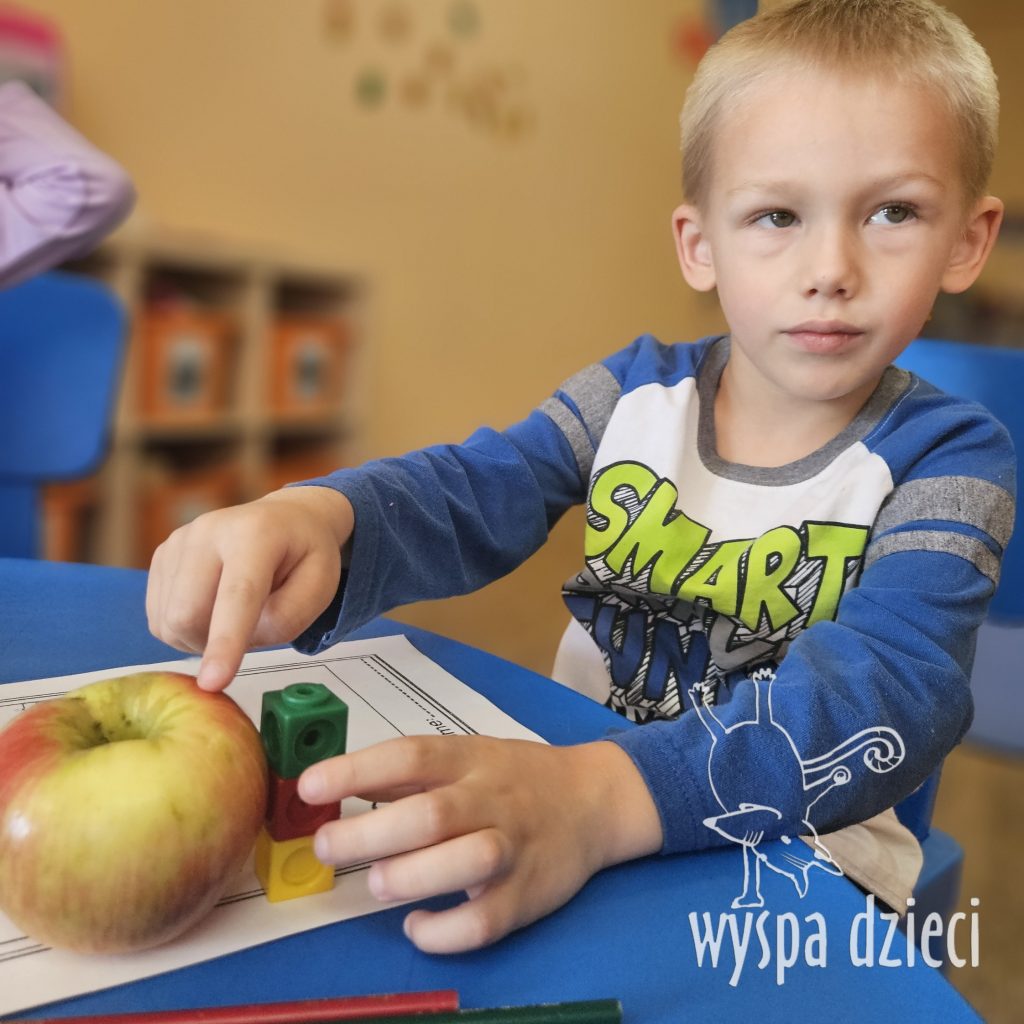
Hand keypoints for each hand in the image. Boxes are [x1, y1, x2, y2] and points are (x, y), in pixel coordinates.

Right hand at [146, 486, 353, 690]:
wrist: (283, 518)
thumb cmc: (304, 554)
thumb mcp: (322, 585)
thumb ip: (288, 618)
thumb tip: (240, 640)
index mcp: (256, 534)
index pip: (236, 595)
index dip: (225, 642)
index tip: (213, 682)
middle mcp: (208, 531)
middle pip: (187, 614)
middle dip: (213, 644)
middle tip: (250, 630)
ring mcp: (178, 541)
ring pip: (169, 622)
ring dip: (201, 638)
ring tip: (234, 613)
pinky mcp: (161, 556)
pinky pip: (159, 617)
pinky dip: (185, 628)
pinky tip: (211, 608)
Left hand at [298, 735, 662, 953]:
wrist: (592, 799)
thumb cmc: (513, 777)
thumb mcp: (465, 755)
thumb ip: (406, 773)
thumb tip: (330, 785)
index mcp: (470, 759)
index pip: (410, 755)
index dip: (357, 770)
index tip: (309, 785)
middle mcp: (492, 799)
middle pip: (430, 815)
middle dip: (369, 833)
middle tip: (328, 845)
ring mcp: (514, 848)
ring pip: (465, 862)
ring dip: (410, 876)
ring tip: (378, 883)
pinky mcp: (527, 896)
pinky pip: (485, 920)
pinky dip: (444, 931)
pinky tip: (417, 925)